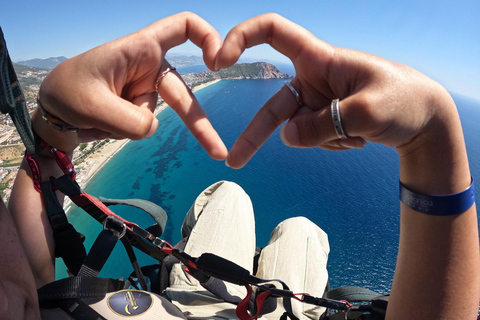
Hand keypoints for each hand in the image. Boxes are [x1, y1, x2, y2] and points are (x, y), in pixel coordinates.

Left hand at [38, 12, 226, 159]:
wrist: (50, 113)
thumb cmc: (66, 93)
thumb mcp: (93, 106)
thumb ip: (131, 121)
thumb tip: (152, 129)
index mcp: (140, 48)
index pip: (183, 27)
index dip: (208, 37)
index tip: (219, 62)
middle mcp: (148, 68)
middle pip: (184, 94)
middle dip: (199, 126)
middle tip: (218, 153)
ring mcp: (144, 91)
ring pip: (152, 118)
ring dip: (125, 126)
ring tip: (94, 117)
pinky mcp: (138, 109)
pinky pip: (142, 128)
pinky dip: (122, 132)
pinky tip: (101, 124)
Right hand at [216, 13, 452, 167]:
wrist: (427, 120)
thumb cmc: (405, 101)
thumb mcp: (366, 113)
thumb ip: (322, 126)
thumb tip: (286, 138)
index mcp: (321, 58)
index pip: (273, 31)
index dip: (242, 37)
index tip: (220, 59)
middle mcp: (314, 78)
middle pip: (274, 105)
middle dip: (256, 135)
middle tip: (235, 161)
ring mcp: (319, 101)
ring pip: (298, 130)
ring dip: (324, 140)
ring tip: (358, 135)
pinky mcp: (326, 119)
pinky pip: (313, 138)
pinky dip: (332, 143)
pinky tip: (359, 138)